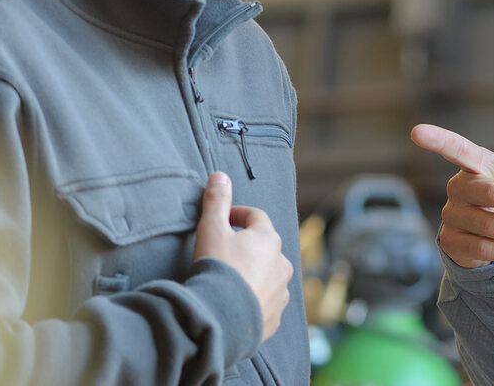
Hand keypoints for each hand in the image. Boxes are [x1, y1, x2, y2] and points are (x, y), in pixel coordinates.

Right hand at [194, 172, 292, 341]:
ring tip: (232, 280)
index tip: (222, 219)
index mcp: (269, 239)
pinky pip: (267, 302)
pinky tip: (238, 303)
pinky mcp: (275, 317)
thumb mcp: (211, 228)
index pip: (256, 217)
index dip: (237, 214)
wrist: (220, 318)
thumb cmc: (217, 267)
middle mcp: (282, 264)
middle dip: (247, 245)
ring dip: (255, 274)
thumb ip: (216, 200)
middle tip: (225, 251)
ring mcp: (280, 292)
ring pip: (270, 275)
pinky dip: (255, 299)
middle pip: (266, 247)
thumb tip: (220, 176)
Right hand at [410, 124, 493, 268]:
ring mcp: (450, 214)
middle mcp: (457, 187)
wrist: (487, 233)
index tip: (417, 132)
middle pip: (489, 192)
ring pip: (490, 226)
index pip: (455, 148)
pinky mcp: (450, 241)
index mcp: (474, 164)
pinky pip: (484, 249)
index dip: (437, 139)